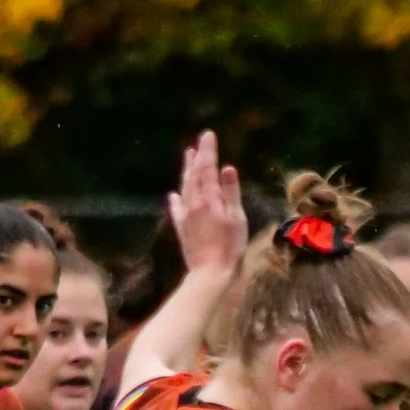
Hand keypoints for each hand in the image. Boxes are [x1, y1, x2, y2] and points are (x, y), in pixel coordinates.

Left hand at [169, 131, 247, 276]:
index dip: (208, 151)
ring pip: (184, 188)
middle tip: (198, 143)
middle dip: (196, 157)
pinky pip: (176, 209)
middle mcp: (194, 204)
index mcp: (209, 199)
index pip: (207, 168)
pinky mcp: (182, 229)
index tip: (208, 135)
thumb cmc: (229, 248)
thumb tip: (227, 168)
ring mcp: (186, 216)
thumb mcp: (237, 219)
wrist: (209, 274)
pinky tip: (173, 195)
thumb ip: (231, 193)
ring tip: (187, 157)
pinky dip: (175, 199)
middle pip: (194, 175)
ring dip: (186, 171)